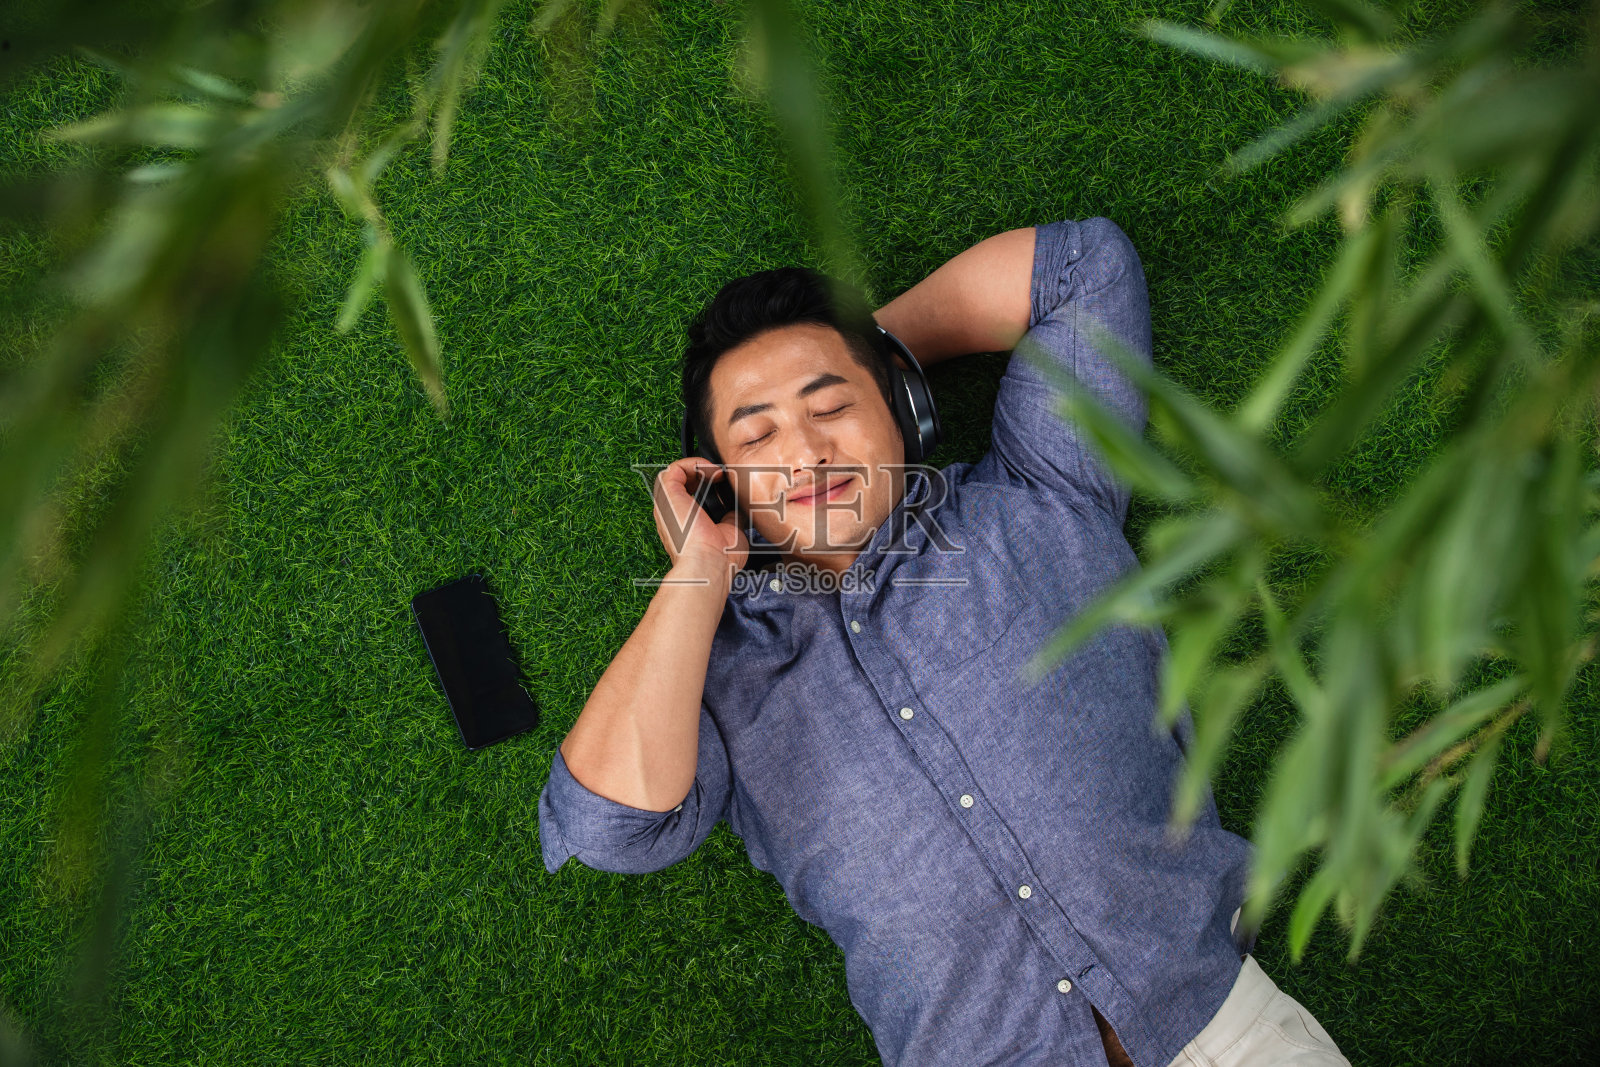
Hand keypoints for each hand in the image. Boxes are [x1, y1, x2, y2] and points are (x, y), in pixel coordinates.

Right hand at [652, 457, 750, 578]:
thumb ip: (730, 519)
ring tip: (716, 472)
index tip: (723, 484)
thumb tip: (737, 510)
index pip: (687, 497)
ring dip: (697, 467)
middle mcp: (672, 515)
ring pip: (674, 474)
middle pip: (680, 483)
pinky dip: (693, 463)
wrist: (710, 563)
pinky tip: (711, 471)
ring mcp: (667, 504)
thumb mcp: (730, 533)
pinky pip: (674, 468)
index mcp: (683, 525)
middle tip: (721, 477)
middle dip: (701, 474)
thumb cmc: (720, 559)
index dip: (704, 485)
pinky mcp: (668, 495)